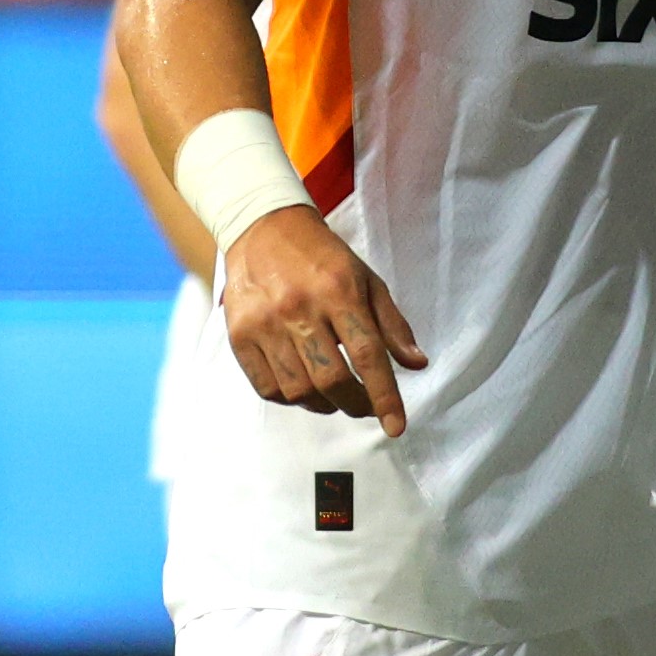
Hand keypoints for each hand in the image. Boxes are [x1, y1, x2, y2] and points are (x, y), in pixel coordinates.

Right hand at [219, 204, 428, 431]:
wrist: (263, 229)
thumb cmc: (323, 259)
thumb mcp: (367, 280)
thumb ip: (392, 324)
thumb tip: (417, 364)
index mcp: (338, 291)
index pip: (367, 355)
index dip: (384, 397)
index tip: (396, 426)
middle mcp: (299, 308)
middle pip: (332, 380)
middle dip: (356, 404)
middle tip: (365, 406)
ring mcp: (264, 323)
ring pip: (298, 390)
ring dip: (324, 404)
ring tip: (335, 396)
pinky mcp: (239, 334)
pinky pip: (267, 387)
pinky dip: (291, 399)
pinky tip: (304, 388)